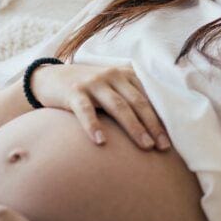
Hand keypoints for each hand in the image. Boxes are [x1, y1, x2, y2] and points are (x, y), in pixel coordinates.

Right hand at [30, 62, 170, 151]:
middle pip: (137, 102)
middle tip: (163, 146)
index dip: (160, 117)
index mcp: (124, 74)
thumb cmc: (88, 88)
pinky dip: (94, 125)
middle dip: (152, 125)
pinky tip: (101, 142)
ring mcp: (92, 82)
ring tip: (145, 146)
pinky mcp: (73, 92)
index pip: (147, 97)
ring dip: (133, 127)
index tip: (170, 138)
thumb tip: (156, 124)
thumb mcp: (110, 86)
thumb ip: (129, 96)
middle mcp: (111, 75)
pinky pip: (85, 110)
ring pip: (118, 106)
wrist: (50, 77)